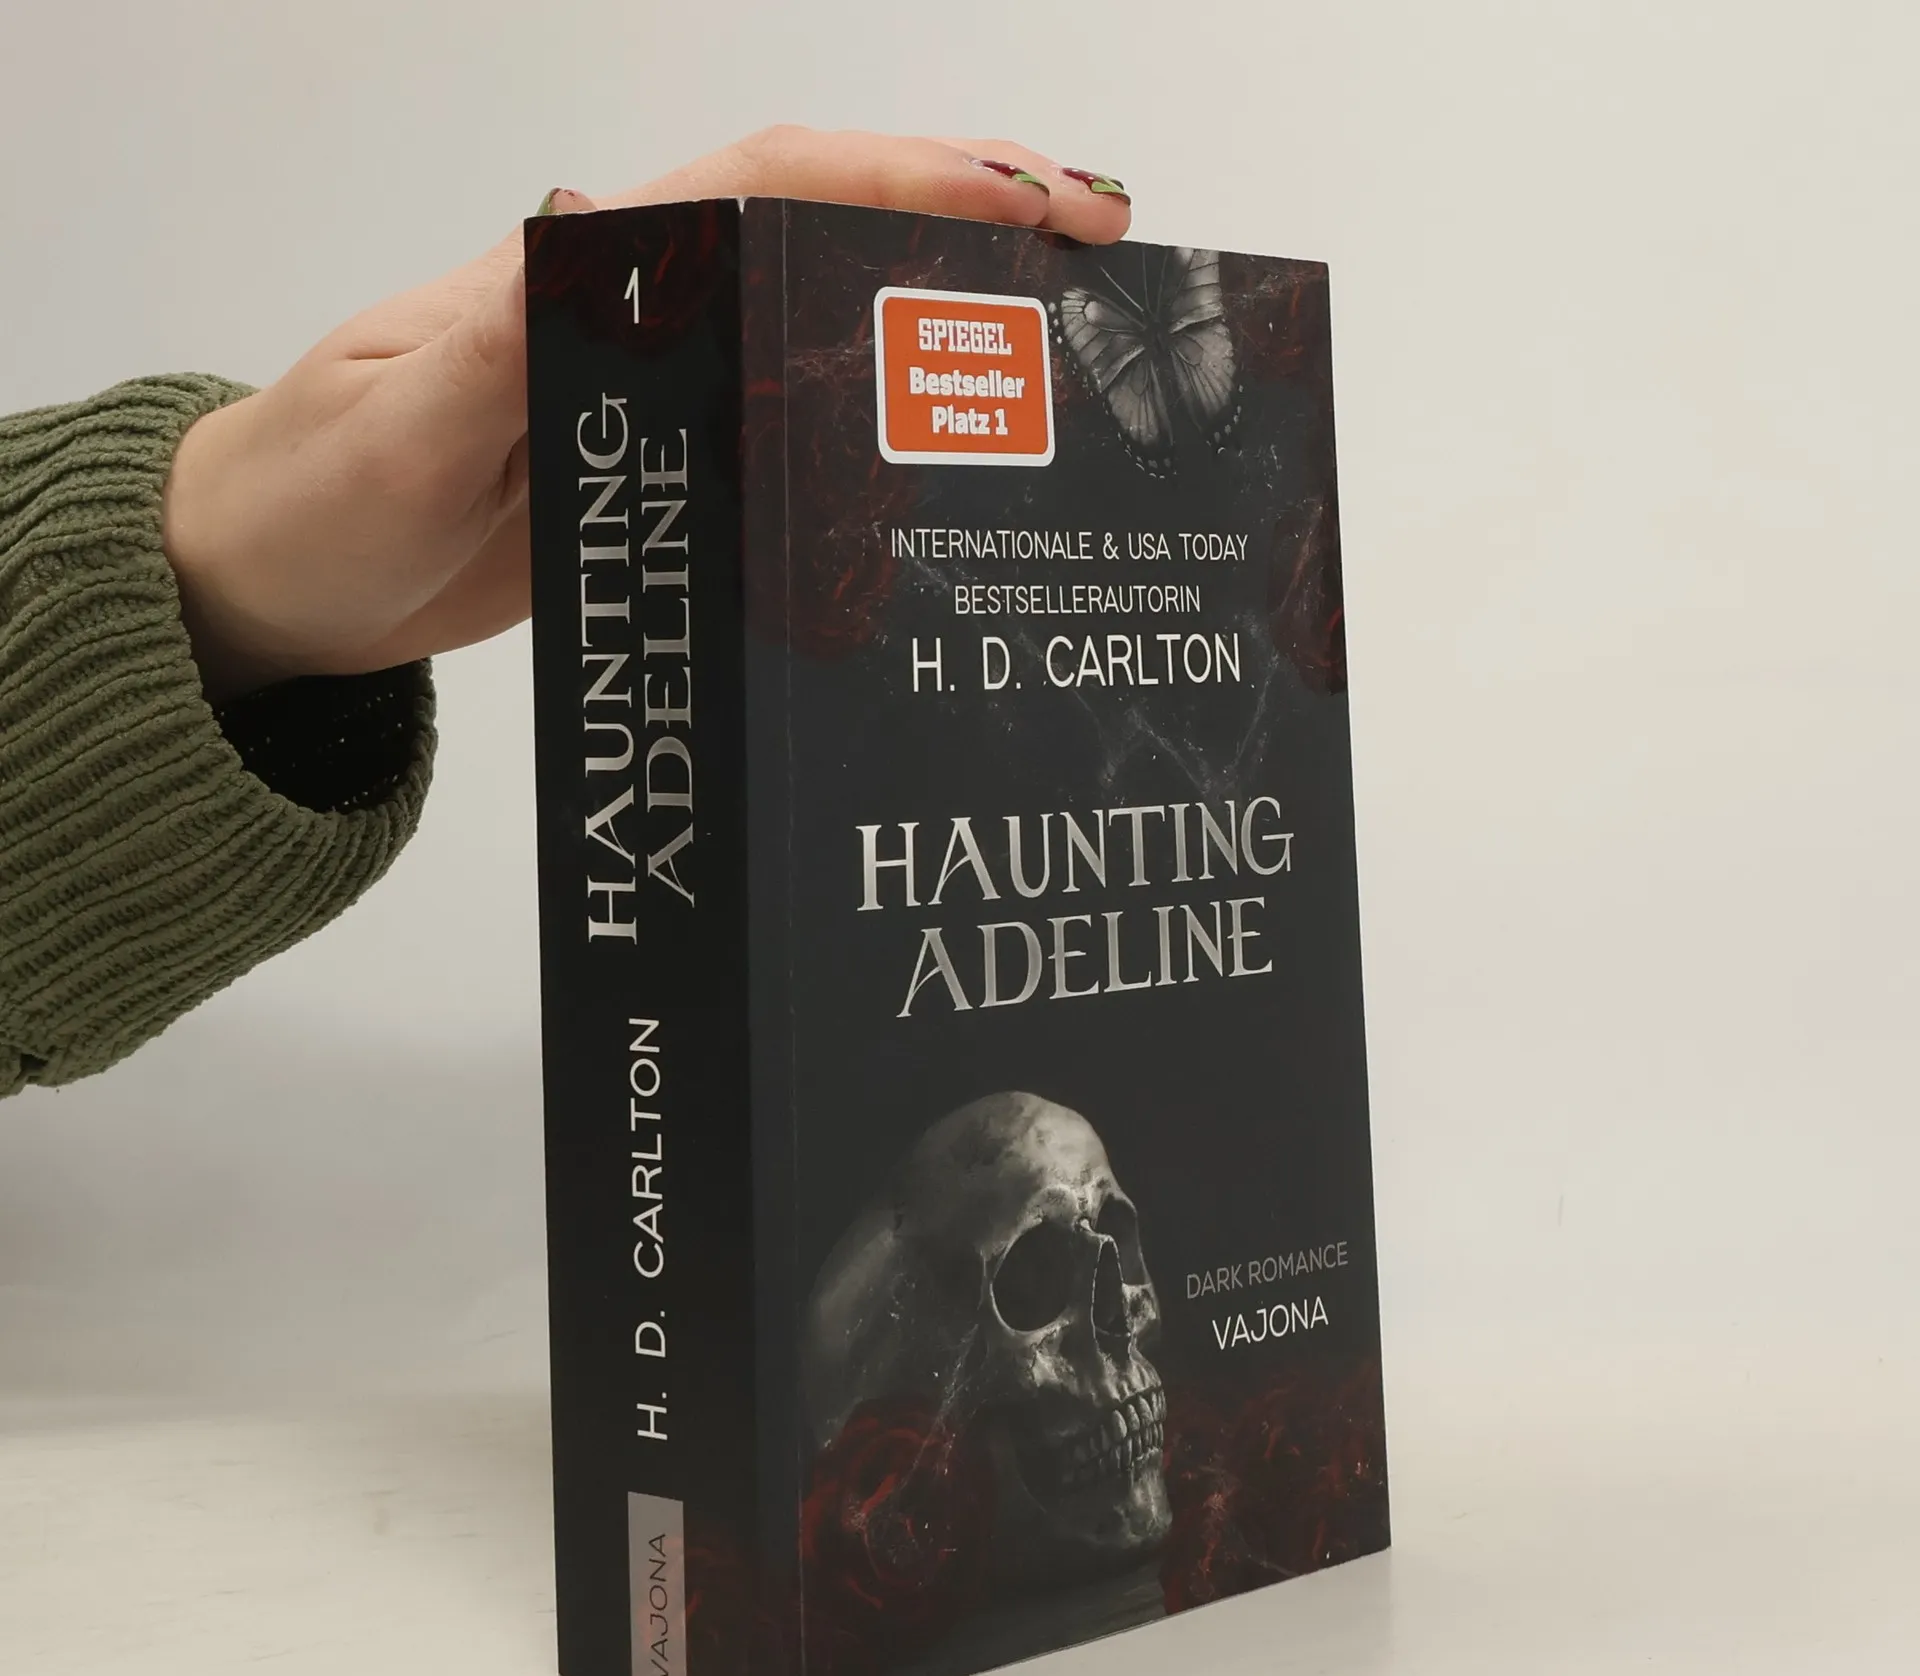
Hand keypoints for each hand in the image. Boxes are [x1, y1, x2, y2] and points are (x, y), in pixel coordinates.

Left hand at [161, 127, 1132, 703]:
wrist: (269, 586)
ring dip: (931, 317)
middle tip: (1097, 253)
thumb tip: (598, 257)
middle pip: (815, 230)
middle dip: (959, 222)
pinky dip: (867, 423)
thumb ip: (494, 356)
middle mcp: (627, 313)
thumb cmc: (306, 502)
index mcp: (570, 272)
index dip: (897, 179)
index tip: (1024, 201)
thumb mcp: (392, 436)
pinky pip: (778, 424)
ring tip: (1060, 345)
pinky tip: (935, 463)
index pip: (758, 189)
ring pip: (810, 322)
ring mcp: (646, 390)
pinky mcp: (651, 465)